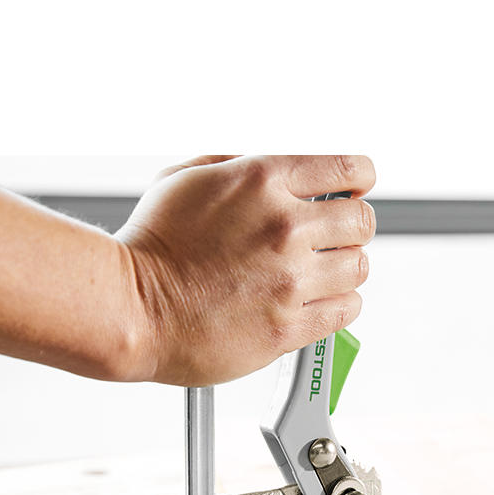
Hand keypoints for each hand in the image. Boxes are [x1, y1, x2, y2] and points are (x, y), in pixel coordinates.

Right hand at [117, 154, 375, 385]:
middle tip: (335, 238)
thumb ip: (240, 167)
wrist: (131, 308)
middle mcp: (285, 228)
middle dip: (352, 227)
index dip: (359, 180)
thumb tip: (275, 173)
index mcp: (264, 181)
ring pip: (359, 268)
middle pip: (362, 221)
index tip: (355, 191)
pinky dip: (340, 305)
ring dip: (346, 269)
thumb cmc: (151, 245)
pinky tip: (319, 301)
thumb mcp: (187, 178)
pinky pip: (346, 311)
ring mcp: (290, 280)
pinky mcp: (288, 327)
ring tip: (322, 273)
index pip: (349, 169)